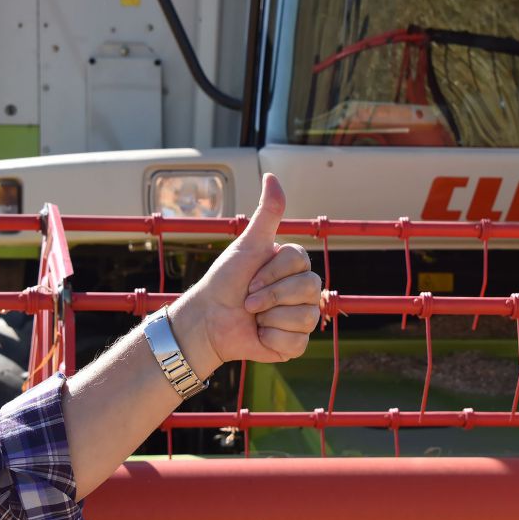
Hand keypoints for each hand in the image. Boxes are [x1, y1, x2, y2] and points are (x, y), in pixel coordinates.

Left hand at [169, 174, 320, 376]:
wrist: (209, 320)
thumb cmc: (226, 280)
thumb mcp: (247, 245)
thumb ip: (266, 213)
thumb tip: (272, 176)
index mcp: (295, 267)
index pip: (301, 263)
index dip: (272, 273)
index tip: (250, 279)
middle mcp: (304, 291)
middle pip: (309, 289)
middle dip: (270, 296)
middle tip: (248, 301)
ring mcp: (302, 317)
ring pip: (305, 316)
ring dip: (270, 317)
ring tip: (255, 317)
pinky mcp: (295, 343)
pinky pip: (297, 341)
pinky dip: (272, 339)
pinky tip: (260, 334)